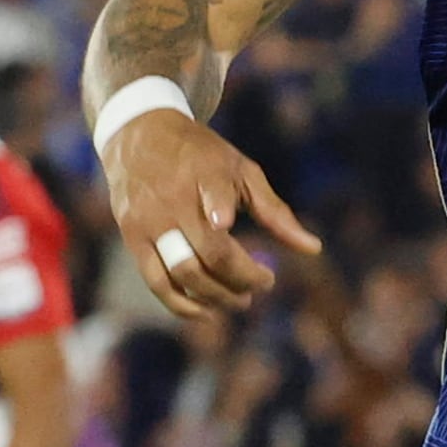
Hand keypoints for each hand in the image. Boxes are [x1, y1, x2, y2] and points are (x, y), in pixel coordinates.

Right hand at [102, 112, 320, 319]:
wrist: (140, 134)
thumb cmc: (202, 156)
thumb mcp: (242, 170)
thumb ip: (274, 211)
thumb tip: (313, 249)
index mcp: (204, 173)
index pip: (215, 198)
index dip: (224, 216)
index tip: (251, 247)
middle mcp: (173, 199)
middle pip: (208, 253)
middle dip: (241, 279)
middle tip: (262, 285)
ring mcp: (149, 221)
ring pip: (182, 273)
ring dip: (216, 297)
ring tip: (241, 301)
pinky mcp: (133, 237)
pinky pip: (156, 282)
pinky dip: (182, 305)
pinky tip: (207, 312)